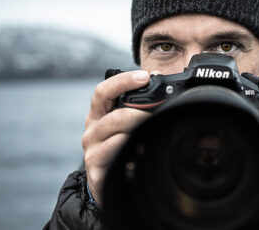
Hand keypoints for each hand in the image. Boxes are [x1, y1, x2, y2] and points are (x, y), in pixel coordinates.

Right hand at [82, 70, 151, 204]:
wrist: (105, 183)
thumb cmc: (119, 147)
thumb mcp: (124, 125)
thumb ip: (138, 108)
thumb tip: (166, 89)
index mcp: (98, 114)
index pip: (103, 91)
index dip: (123, 81)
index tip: (144, 76)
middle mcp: (92, 130)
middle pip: (115, 116)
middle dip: (141, 113)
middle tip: (160, 113)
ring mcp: (93, 151)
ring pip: (118, 136)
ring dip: (139, 132)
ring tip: (155, 131)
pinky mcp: (96, 171)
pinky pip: (117, 157)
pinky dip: (132, 151)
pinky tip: (143, 151)